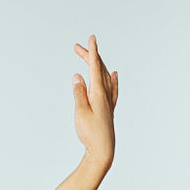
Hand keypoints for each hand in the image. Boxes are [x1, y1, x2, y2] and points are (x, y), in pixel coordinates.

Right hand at [71, 34, 117, 167]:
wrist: (102, 152)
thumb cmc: (90, 134)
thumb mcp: (80, 112)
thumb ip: (79, 93)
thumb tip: (78, 76)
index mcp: (98, 94)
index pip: (95, 67)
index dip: (92, 52)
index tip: (92, 38)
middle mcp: (106, 96)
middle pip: (99, 70)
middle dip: (90, 56)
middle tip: (77, 47)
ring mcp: (108, 102)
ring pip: (105, 77)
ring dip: (97, 65)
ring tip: (90, 56)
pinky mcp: (108, 109)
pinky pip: (112, 89)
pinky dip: (111, 79)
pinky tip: (113, 75)